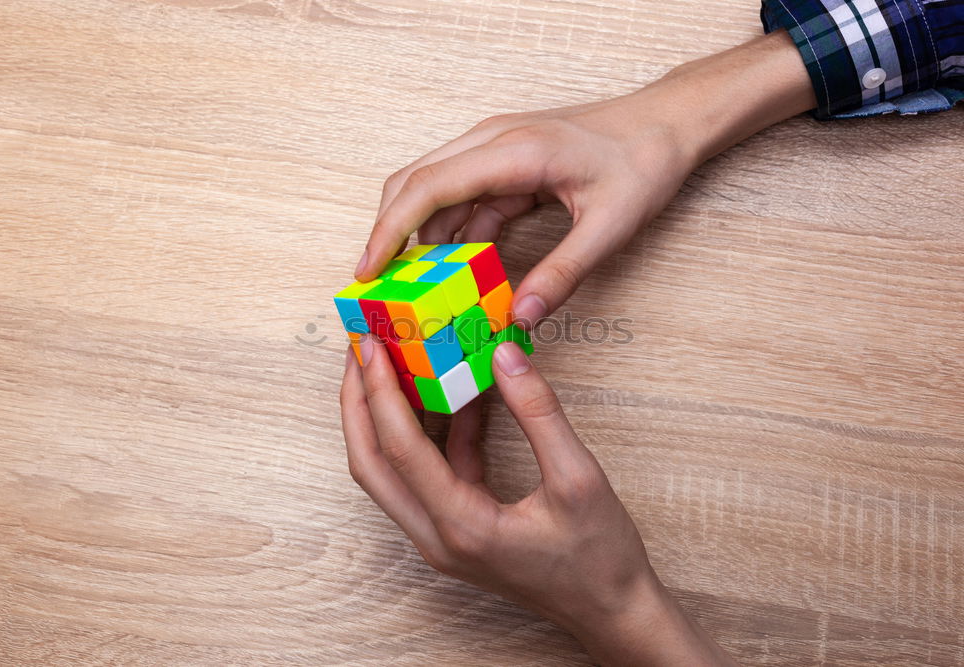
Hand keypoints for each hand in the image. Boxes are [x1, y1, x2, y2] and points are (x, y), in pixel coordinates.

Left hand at [339, 337, 736, 664]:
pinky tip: (457, 395)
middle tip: (362, 349)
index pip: (401, 450)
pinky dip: (435, 433)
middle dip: (359, 403)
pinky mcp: (457, 529)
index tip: (372, 345)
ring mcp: (443, 537)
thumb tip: (504, 354)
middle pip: (372, 464)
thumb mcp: (578, 477)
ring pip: (392, 471)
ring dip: (386, 417)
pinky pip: (431, 474)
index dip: (381, 392)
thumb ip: (538, 413)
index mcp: (462, 527)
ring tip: (391, 363)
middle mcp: (438, 537)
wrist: (613, 612)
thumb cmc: (600, 557)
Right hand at [355, 30, 814, 326]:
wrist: (668, 124)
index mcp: (512, 151)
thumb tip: (518, 316)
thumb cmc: (643, 163)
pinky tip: (459, 273)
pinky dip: (453, 234)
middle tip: (377, 287)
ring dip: (421, 237)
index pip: (427, 187)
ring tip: (416, 291)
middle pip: (415, 183)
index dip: (390, 231)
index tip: (367, 271)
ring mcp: (497, 148)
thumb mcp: (610, 226)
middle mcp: (493, 142)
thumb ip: (563, 273)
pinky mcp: (506, 162)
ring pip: (434, 191)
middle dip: (389, 235)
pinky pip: (464, 198)